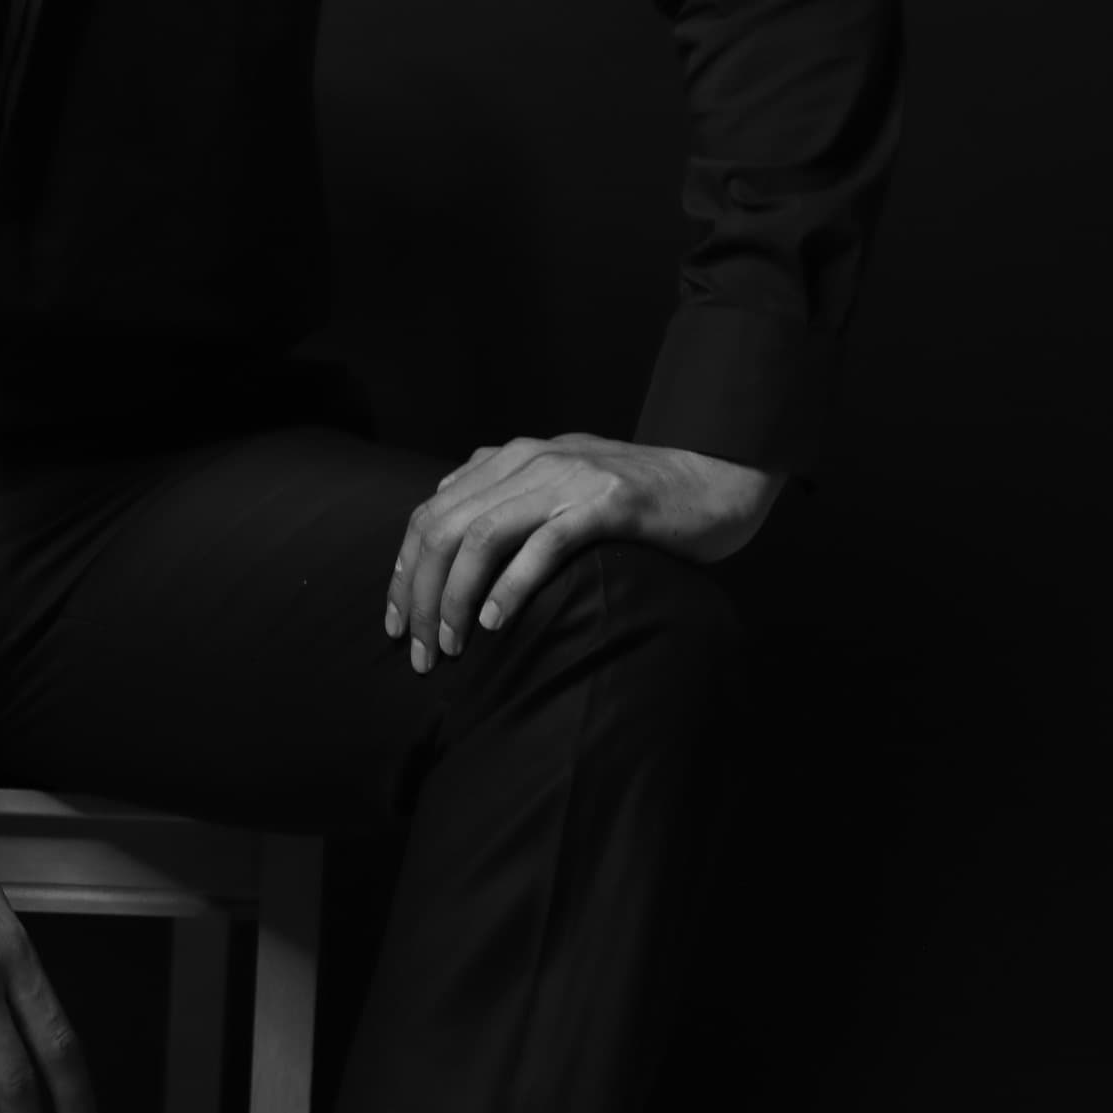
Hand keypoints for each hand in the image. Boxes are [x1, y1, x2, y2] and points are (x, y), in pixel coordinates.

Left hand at [384, 433, 782, 667]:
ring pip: (482, 538)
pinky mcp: (607, 505)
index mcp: (510, 458)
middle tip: (418, 653)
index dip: (402, 571)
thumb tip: (452, 535)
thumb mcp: (559, 484)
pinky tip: (494, 622)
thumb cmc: (636, 496)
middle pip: (444, 529)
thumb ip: (507, 497)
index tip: (395, 624)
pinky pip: (543, 545)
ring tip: (450, 647)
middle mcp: (529, 462)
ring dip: (455, 598)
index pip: (430, 513)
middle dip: (420, 596)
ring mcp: (567, 480)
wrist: (717, 477)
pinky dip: (510, 586)